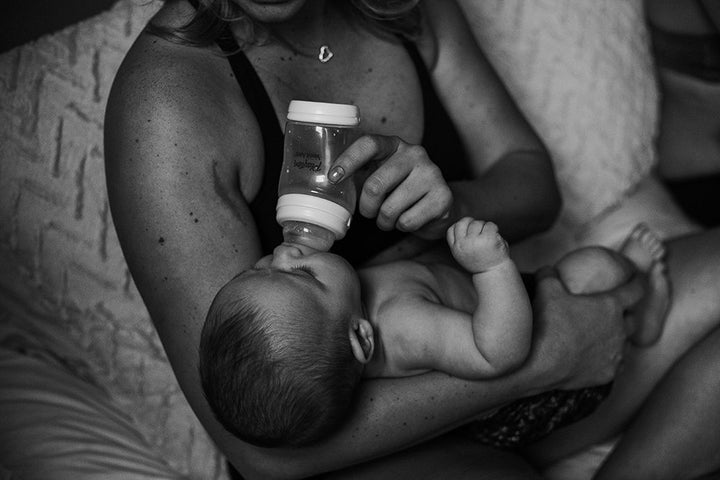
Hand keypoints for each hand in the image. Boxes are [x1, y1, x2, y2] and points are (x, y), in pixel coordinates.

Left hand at [329, 134, 452, 238]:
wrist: (439, 205)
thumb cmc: (400, 191)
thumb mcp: (380, 176)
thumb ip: (360, 174)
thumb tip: (329, 183)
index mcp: (394, 145)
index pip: (369, 144)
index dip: (348, 160)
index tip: (334, 178)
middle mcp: (415, 154)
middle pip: (375, 185)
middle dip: (367, 207)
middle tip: (370, 213)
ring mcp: (432, 174)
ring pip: (390, 209)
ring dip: (384, 221)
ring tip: (392, 217)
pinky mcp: (443, 196)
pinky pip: (407, 221)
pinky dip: (402, 227)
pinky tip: (411, 218)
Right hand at [446, 218, 508, 272]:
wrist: (494, 272)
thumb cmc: (480, 262)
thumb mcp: (462, 254)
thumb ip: (458, 241)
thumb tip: (458, 223)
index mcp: (456, 248)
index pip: (452, 228)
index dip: (461, 226)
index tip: (469, 231)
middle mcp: (464, 244)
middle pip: (464, 222)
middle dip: (472, 223)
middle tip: (480, 232)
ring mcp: (476, 241)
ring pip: (478, 222)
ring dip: (484, 227)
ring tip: (488, 238)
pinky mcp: (488, 238)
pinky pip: (490, 225)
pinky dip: (494, 229)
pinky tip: (495, 238)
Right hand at [527, 267, 644, 391]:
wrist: (542, 364)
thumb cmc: (548, 324)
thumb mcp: (546, 290)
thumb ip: (549, 275)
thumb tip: (548, 270)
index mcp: (610, 306)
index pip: (635, 290)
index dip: (638, 281)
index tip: (638, 277)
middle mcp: (619, 330)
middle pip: (632, 319)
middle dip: (627, 314)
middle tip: (615, 311)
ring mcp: (615, 354)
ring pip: (624, 344)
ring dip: (616, 338)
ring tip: (601, 336)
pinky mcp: (607, 374)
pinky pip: (613, 364)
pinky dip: (606, 359)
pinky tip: (595, 358)